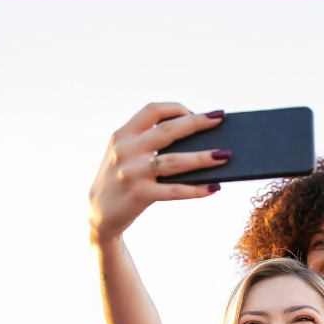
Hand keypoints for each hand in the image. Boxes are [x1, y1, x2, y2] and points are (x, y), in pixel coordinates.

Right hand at [87, 103, 227, 243]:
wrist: (98, 214)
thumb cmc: (120, 179)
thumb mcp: (124, 153)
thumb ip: (146, 141)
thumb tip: (194, 139)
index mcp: (122, 134)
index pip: (153, 110)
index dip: (177, 108)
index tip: (197, 113)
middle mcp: (126, 150)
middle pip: (168, 131)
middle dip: (197, 123)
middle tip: (220, 119)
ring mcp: (132, 173)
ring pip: (176, 162)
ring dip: (203, 158)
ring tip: (224, 155)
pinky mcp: (140, 195)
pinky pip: (175, 191)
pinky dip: (197, 189)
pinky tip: (213, 187)